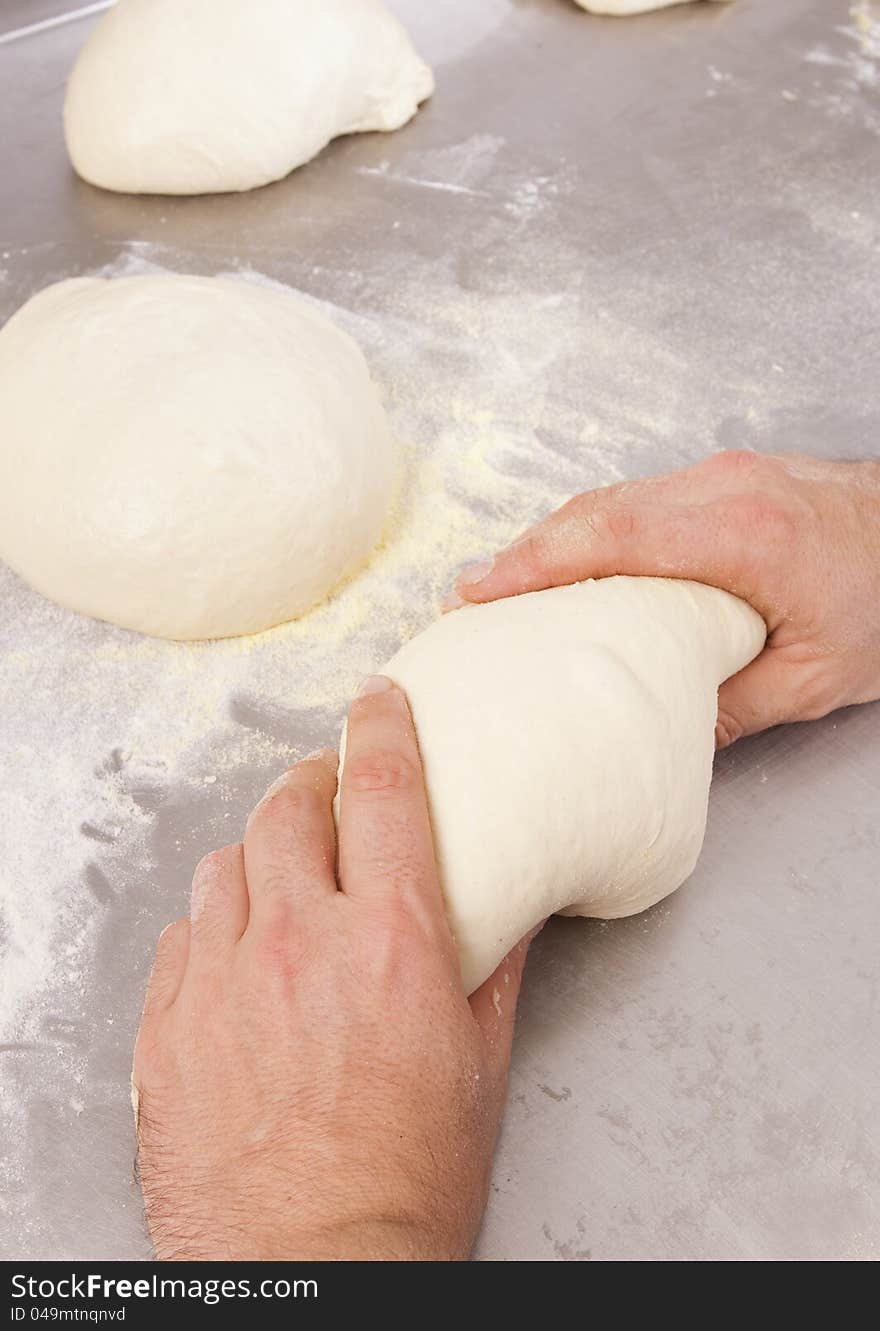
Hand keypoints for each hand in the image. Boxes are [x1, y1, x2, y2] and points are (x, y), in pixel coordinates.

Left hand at [133, 676, 530, 1261]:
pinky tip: (237, 952)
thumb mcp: (479, 1062)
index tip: (378, 703)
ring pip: (226, 865)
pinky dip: (214, 926)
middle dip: (310, 786)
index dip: (381, 730)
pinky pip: (183, 937)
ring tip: (280, 877)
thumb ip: (495, 965)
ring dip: (258, 856)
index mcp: (390, 940)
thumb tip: (513, 904)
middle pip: (287, 811)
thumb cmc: (408, 1178)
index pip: (382, 792)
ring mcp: (223, 981)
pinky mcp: (169, 1027)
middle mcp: (300, 942)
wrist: (314, 1271)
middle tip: (326, 794)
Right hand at [451, 450, 879, 745]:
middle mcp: (725, 489)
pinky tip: (574, 562)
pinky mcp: (729, 476)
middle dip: (527, 551)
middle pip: (598, 510)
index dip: (536, 563)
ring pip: (615, 497)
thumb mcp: (816, 678)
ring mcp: (725, 474)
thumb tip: (658, 734)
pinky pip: (641, 496)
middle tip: (470, 596)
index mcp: (742, 535)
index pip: (611, 538)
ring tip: (506, 585)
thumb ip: (730, 705)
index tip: (479, 591)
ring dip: (556, 538)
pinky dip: (595, 528)